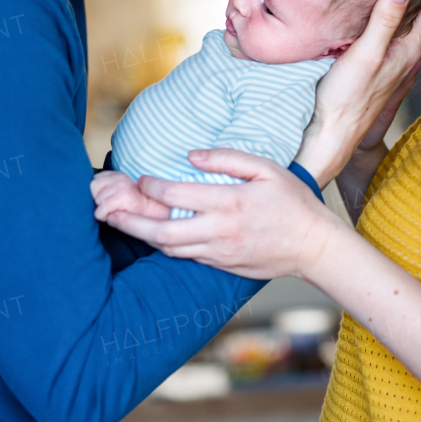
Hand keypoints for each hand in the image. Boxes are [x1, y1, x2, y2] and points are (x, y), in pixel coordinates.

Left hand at [90, 170, 170, 222]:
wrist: (151, 214)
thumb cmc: (133, 207)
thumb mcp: (118, 191)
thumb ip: (106, 187)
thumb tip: (86, 194)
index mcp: (117, 175)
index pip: (95, 180)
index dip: (98, 192)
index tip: (107, 200)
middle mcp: (119, 178)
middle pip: (93, 187)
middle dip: (98, 199)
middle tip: (110, 207)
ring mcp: (120, 186)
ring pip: (96, 200)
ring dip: (102, 209)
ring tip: (114, 211)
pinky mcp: (120, 198)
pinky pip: (100, 211)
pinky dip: (103, 217)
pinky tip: (113, 217)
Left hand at [103, 149, 348, 279]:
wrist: (313, 246)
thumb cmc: (293, 203)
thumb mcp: (267, 169)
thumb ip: (229, 158)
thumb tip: (192, 155)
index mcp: (229, 202)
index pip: (177, 196)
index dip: (152, 187)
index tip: (140, 179)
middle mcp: (219, 231)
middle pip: (162, 230)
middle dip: (131, 221)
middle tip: (107, 212)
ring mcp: (219, 252)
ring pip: (169, 249)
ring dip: (142, 237)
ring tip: (121, 225)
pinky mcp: (222, 266)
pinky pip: (186, 257)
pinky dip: (165, 248)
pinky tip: (153, 238)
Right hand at [295, 0, 420, 183]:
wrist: (331, 134)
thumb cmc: (347, 98)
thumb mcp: (366, 53)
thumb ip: (385, 20)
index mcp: (409, 49)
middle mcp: (405, 57)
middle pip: (415, 15)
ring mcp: (392, 66)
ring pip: (400, 28)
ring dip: (392, 8)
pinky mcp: (376, 72)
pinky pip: (385, 40)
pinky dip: (380, 23)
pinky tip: (363, 18)